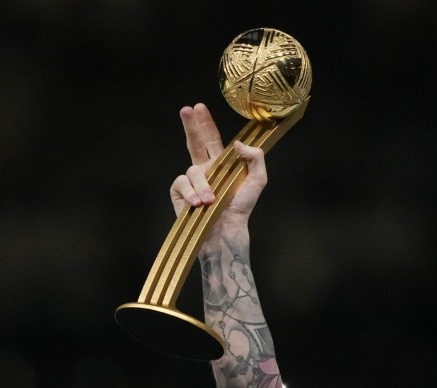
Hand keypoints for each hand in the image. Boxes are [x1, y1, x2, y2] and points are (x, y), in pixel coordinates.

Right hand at [168, 103, 267, 220]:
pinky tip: (198, 204)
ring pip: (193, 170)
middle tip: (186, 110)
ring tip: (210, 201)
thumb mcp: (257, 181)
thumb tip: (237, 143)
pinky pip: (181, 184)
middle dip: (191, 125)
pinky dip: (190, 193)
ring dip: (202, 185)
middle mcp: (205, 169)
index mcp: (222, 164)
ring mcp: (191, 181)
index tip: (199, 107)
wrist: (227, 230)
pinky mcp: (180, 193)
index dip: (205, 123)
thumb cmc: (242, 207)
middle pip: (194, 142)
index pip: (212, 139)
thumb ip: (255, 159)